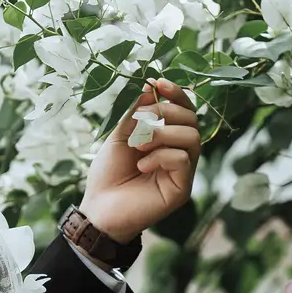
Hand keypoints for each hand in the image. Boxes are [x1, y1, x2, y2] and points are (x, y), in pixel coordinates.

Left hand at [79, 78, 200, 242]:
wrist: (99, 209)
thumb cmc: (108, 174)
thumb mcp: (120, 135)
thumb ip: (135, 113)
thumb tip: (150, 86)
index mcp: (167, 138)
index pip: (184, 109)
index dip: (176, 94)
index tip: (157, 83)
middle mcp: (180, 152)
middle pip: (192, 120)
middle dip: (165, 113)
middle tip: (139, 123)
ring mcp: (183, 172)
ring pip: (191, 137)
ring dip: (162, 134)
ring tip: (138, 145)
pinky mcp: (182, 189)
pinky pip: (183, 159)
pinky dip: (160, 156)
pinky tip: (141, 166)